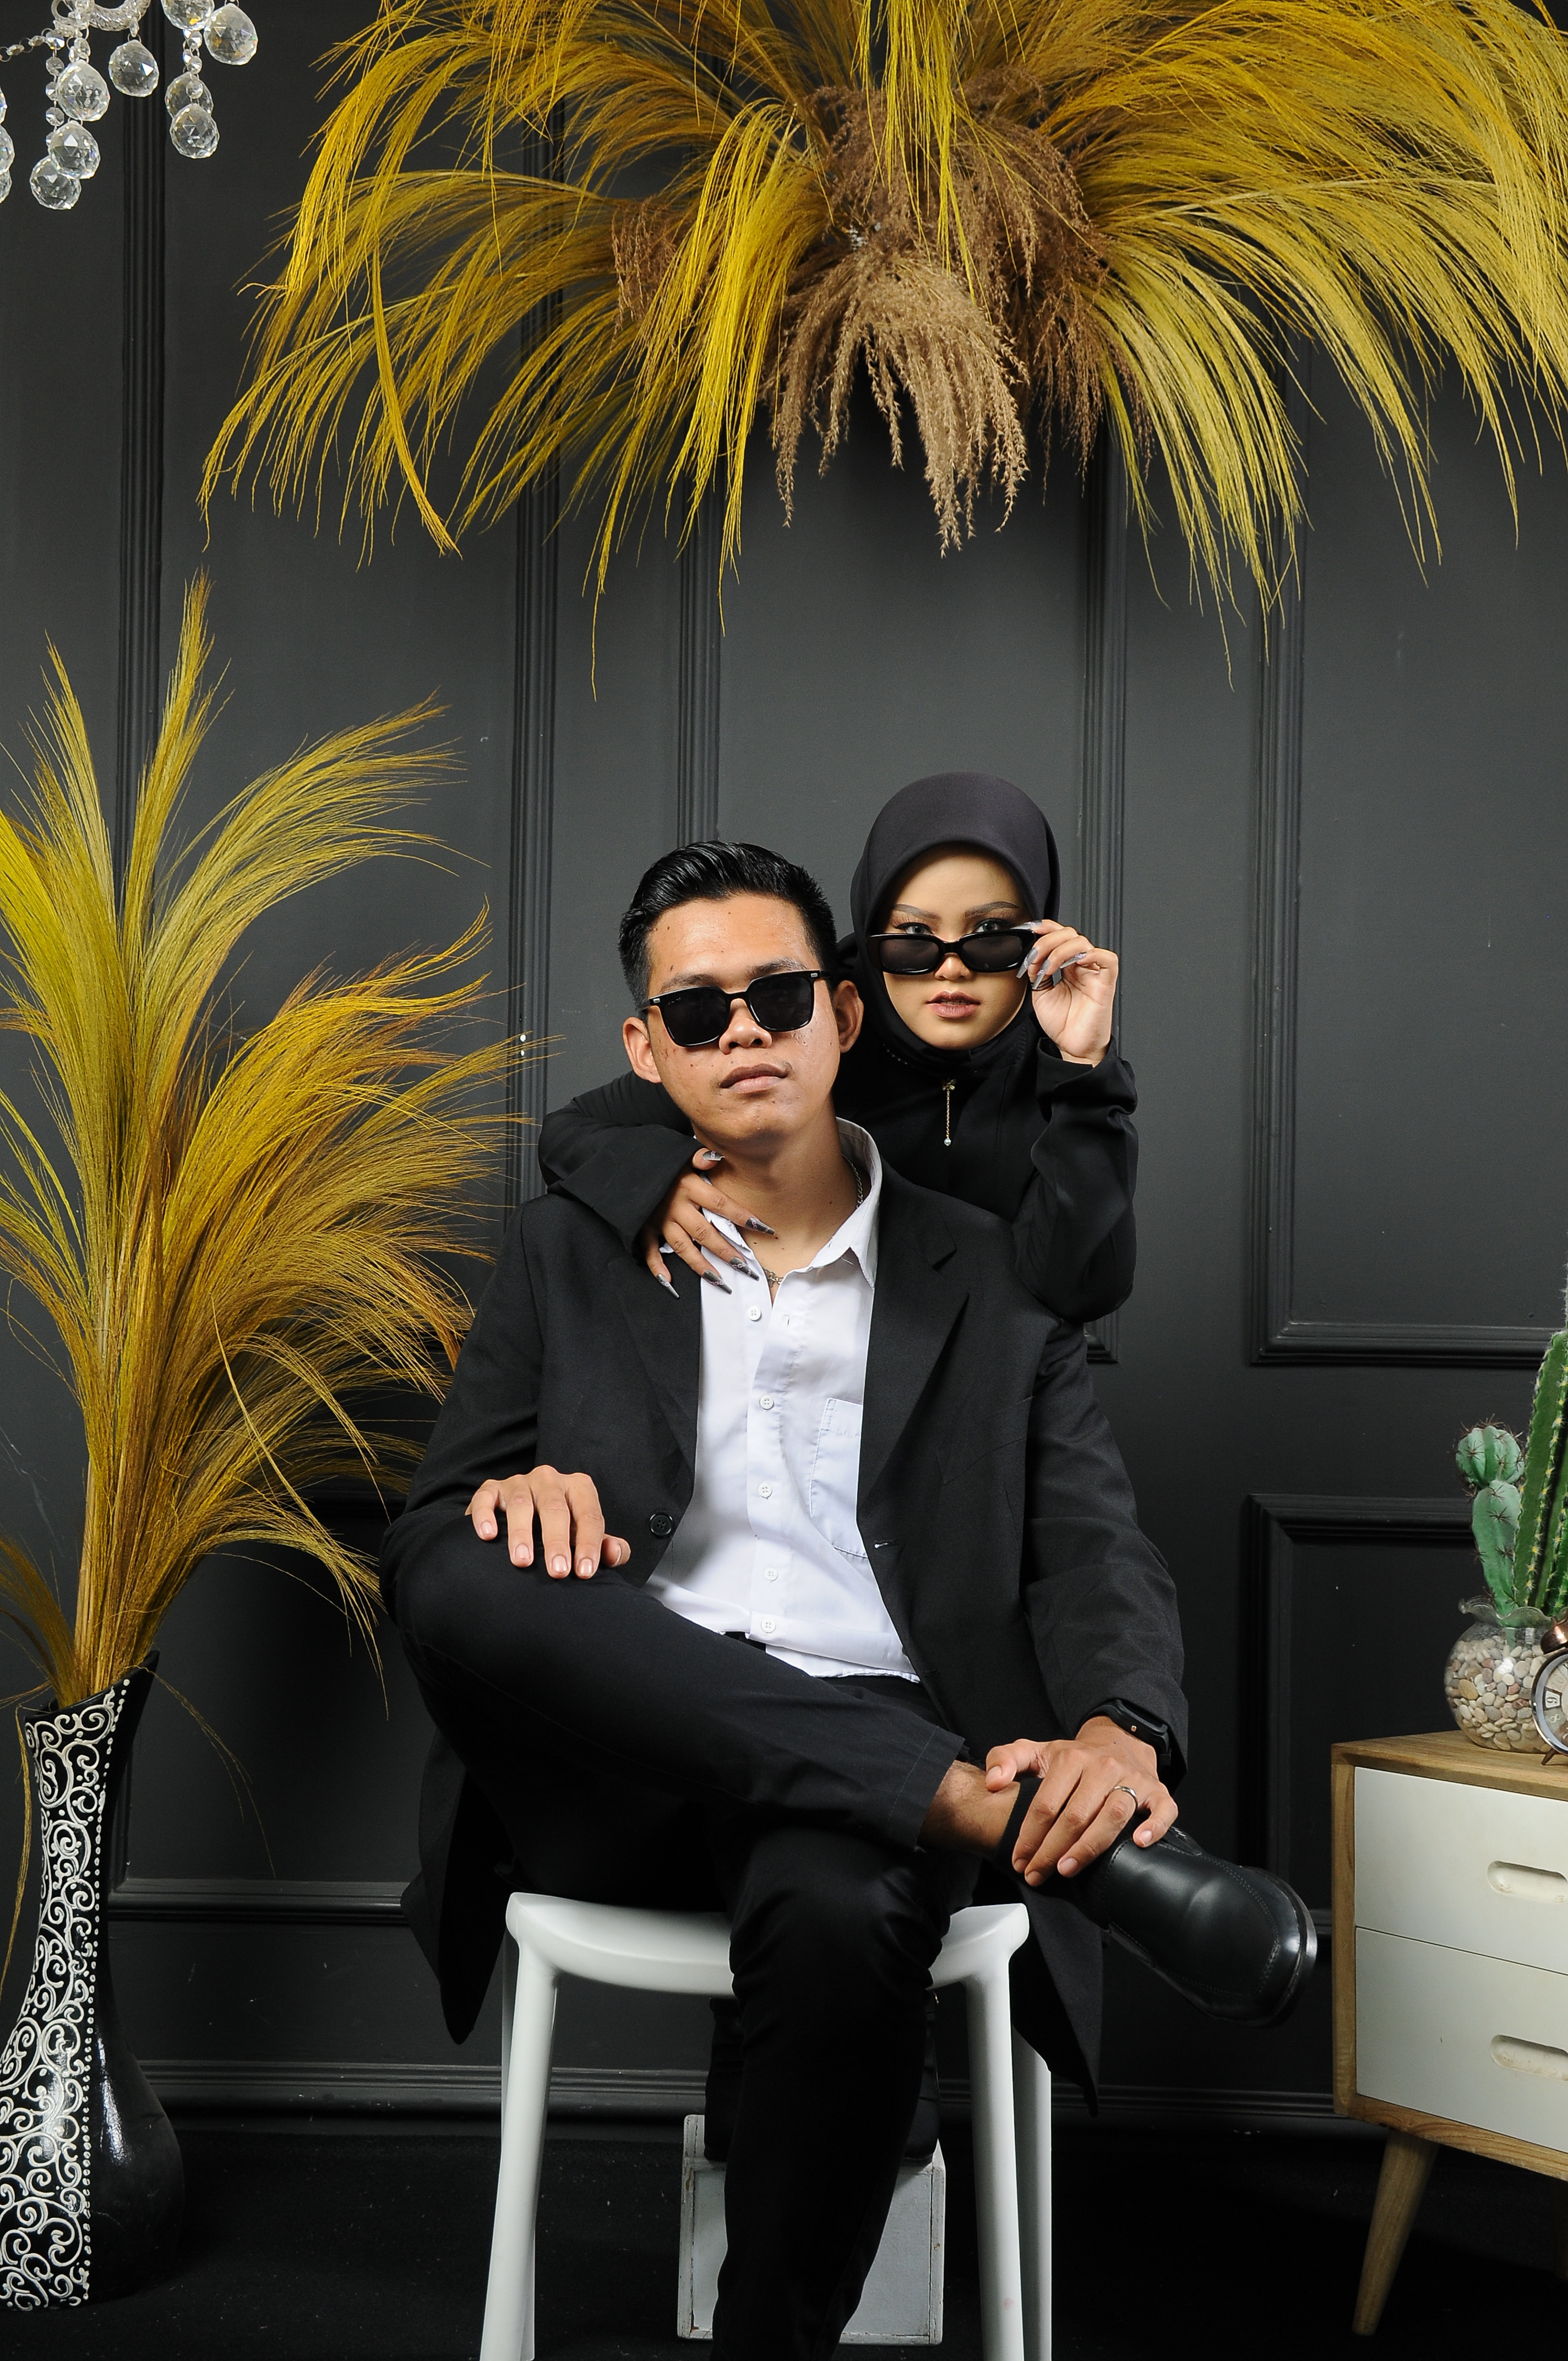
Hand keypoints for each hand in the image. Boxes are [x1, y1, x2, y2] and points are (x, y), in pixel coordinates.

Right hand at [466, 1466, 629, 1577]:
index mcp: (578, 1487)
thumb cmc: (562, 1530)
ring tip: (522, 1561)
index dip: (589, 1544)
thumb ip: (606, 1547)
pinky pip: (486, 1498)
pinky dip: (485, 1515)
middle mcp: (550, 1479)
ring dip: (521, 1534)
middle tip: (557, 1571)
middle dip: (557, 1542)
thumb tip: (613, 1554)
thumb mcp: (586, 1537)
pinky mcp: (491, 1489)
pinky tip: (488, 1536)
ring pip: (521, 1503)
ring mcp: (519, 1482)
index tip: (584, 1572)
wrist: (523, 1518)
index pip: (589, 1515)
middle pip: (555, 1508)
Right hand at [636, 1146, 775, 1289]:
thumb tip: (716, 1157)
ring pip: (682, 1247)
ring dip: (701, 1265)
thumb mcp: (680, 1154)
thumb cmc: (660, 1160)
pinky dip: (657, 1267)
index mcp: (689, 1186)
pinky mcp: (643, 1227)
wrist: (625, 1163)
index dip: (743, 1217)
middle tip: (745, 1267)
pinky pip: (649, 1250)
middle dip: (726, 1251)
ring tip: (719, 1281)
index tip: (765, 1229)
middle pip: (705, 1233)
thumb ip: (700, 1156)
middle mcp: (676, 1206)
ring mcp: (659, 1219)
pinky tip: (669, 1281)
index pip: (721, 1204)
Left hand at [983, 1717, 1175, 1882]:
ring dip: (1090, 1846)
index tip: (1019, 1860)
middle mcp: (1103, 1768)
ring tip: (1068, 1869)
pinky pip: (1162, 1810)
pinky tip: (1139, 1844)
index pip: (1046, 1803)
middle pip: (1076, 1815)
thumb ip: (1005, 1759)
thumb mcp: (1036, 1751)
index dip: (1030, 1835)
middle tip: (1037, 1873)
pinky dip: (1154, 1827)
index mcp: (1071, 1759)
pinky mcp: (1158, 1791)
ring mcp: (1133, 1780)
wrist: (1119, 1741)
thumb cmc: (1074, 1758)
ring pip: (1114, 1815)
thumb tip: (992, 1783)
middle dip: (1052, 1850)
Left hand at [1022, 923, 1117, 1065]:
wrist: (1073, 1047)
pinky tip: (1075, 963)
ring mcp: (1094, 973)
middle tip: (1036, 957)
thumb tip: (1031, 956)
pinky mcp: (1106, 983)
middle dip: (1048, 941)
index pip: (1060, 937)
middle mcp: (1082, 966)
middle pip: (1070, 935)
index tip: (1030, 929)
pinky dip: (1091, 954)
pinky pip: (1107, 959)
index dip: (1047, 928)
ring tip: (1048, 968)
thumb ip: (1036, 972)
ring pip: (1083, 943)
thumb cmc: (1061, 1024)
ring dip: (1060, 950)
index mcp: (1068, 966)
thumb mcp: (1040, 994)